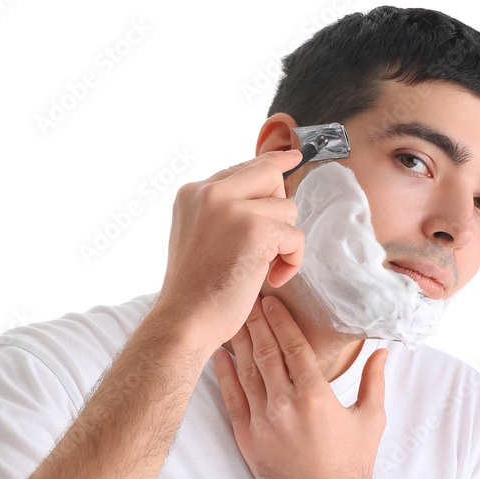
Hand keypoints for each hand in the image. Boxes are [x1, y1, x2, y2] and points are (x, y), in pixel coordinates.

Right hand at [154, 150, 304, 357]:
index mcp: (193, 192)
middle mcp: (210, 192)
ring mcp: (232, 209)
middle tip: (265, 244)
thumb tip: (265, 190)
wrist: (184, 321)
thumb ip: (223, 210)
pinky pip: (295, 236)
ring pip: (286, 209)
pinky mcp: (256, 230)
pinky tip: (272, 279)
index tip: (291, 157)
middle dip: (278, 210)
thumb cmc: (194, 290)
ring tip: (261, 267)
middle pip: (269, 175)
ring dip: (283, 242)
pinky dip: (291, 262)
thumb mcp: (199, 235)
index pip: (244, 168)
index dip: (271, 167)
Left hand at [213, 294, 387, 478]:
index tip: (271, 302)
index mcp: (316, 396)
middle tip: (246, 301)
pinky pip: (231, 399)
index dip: (281, 321)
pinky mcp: (247, 440)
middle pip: (265, 352)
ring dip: (239, 343)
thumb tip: (384, 351)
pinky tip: (219, 356)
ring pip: (246, 372)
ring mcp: (262, 423)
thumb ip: (375, 381)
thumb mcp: (371, 420)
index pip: (293, 346)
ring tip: (233, 321)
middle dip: (256, 323)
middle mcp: (285, 405)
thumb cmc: (353, 465)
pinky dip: (224, 376)